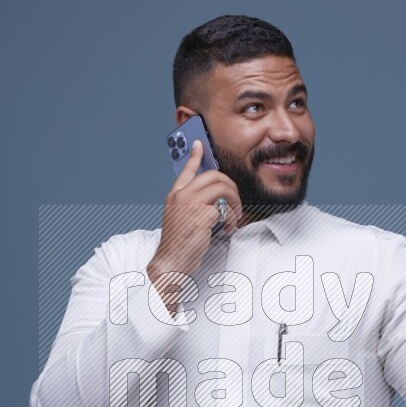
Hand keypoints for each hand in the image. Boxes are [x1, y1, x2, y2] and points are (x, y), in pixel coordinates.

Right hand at [148, 140, 242, 280]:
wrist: (171, 262)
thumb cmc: (177, 245)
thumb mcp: (180, 219)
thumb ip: (192, 205)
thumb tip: (214, 199)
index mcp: (174, 196)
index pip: (185, 170)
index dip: (194, 156)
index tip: (199, 144)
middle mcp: (182, 196)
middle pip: (213, 176)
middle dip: (230, 186)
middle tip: (234, 201)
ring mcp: (191, 204)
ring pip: (222, 187)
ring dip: (234, 201)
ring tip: (233, 216)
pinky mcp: (203, 214)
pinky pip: (225, 209)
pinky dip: (231, 219)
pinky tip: (227, 228)